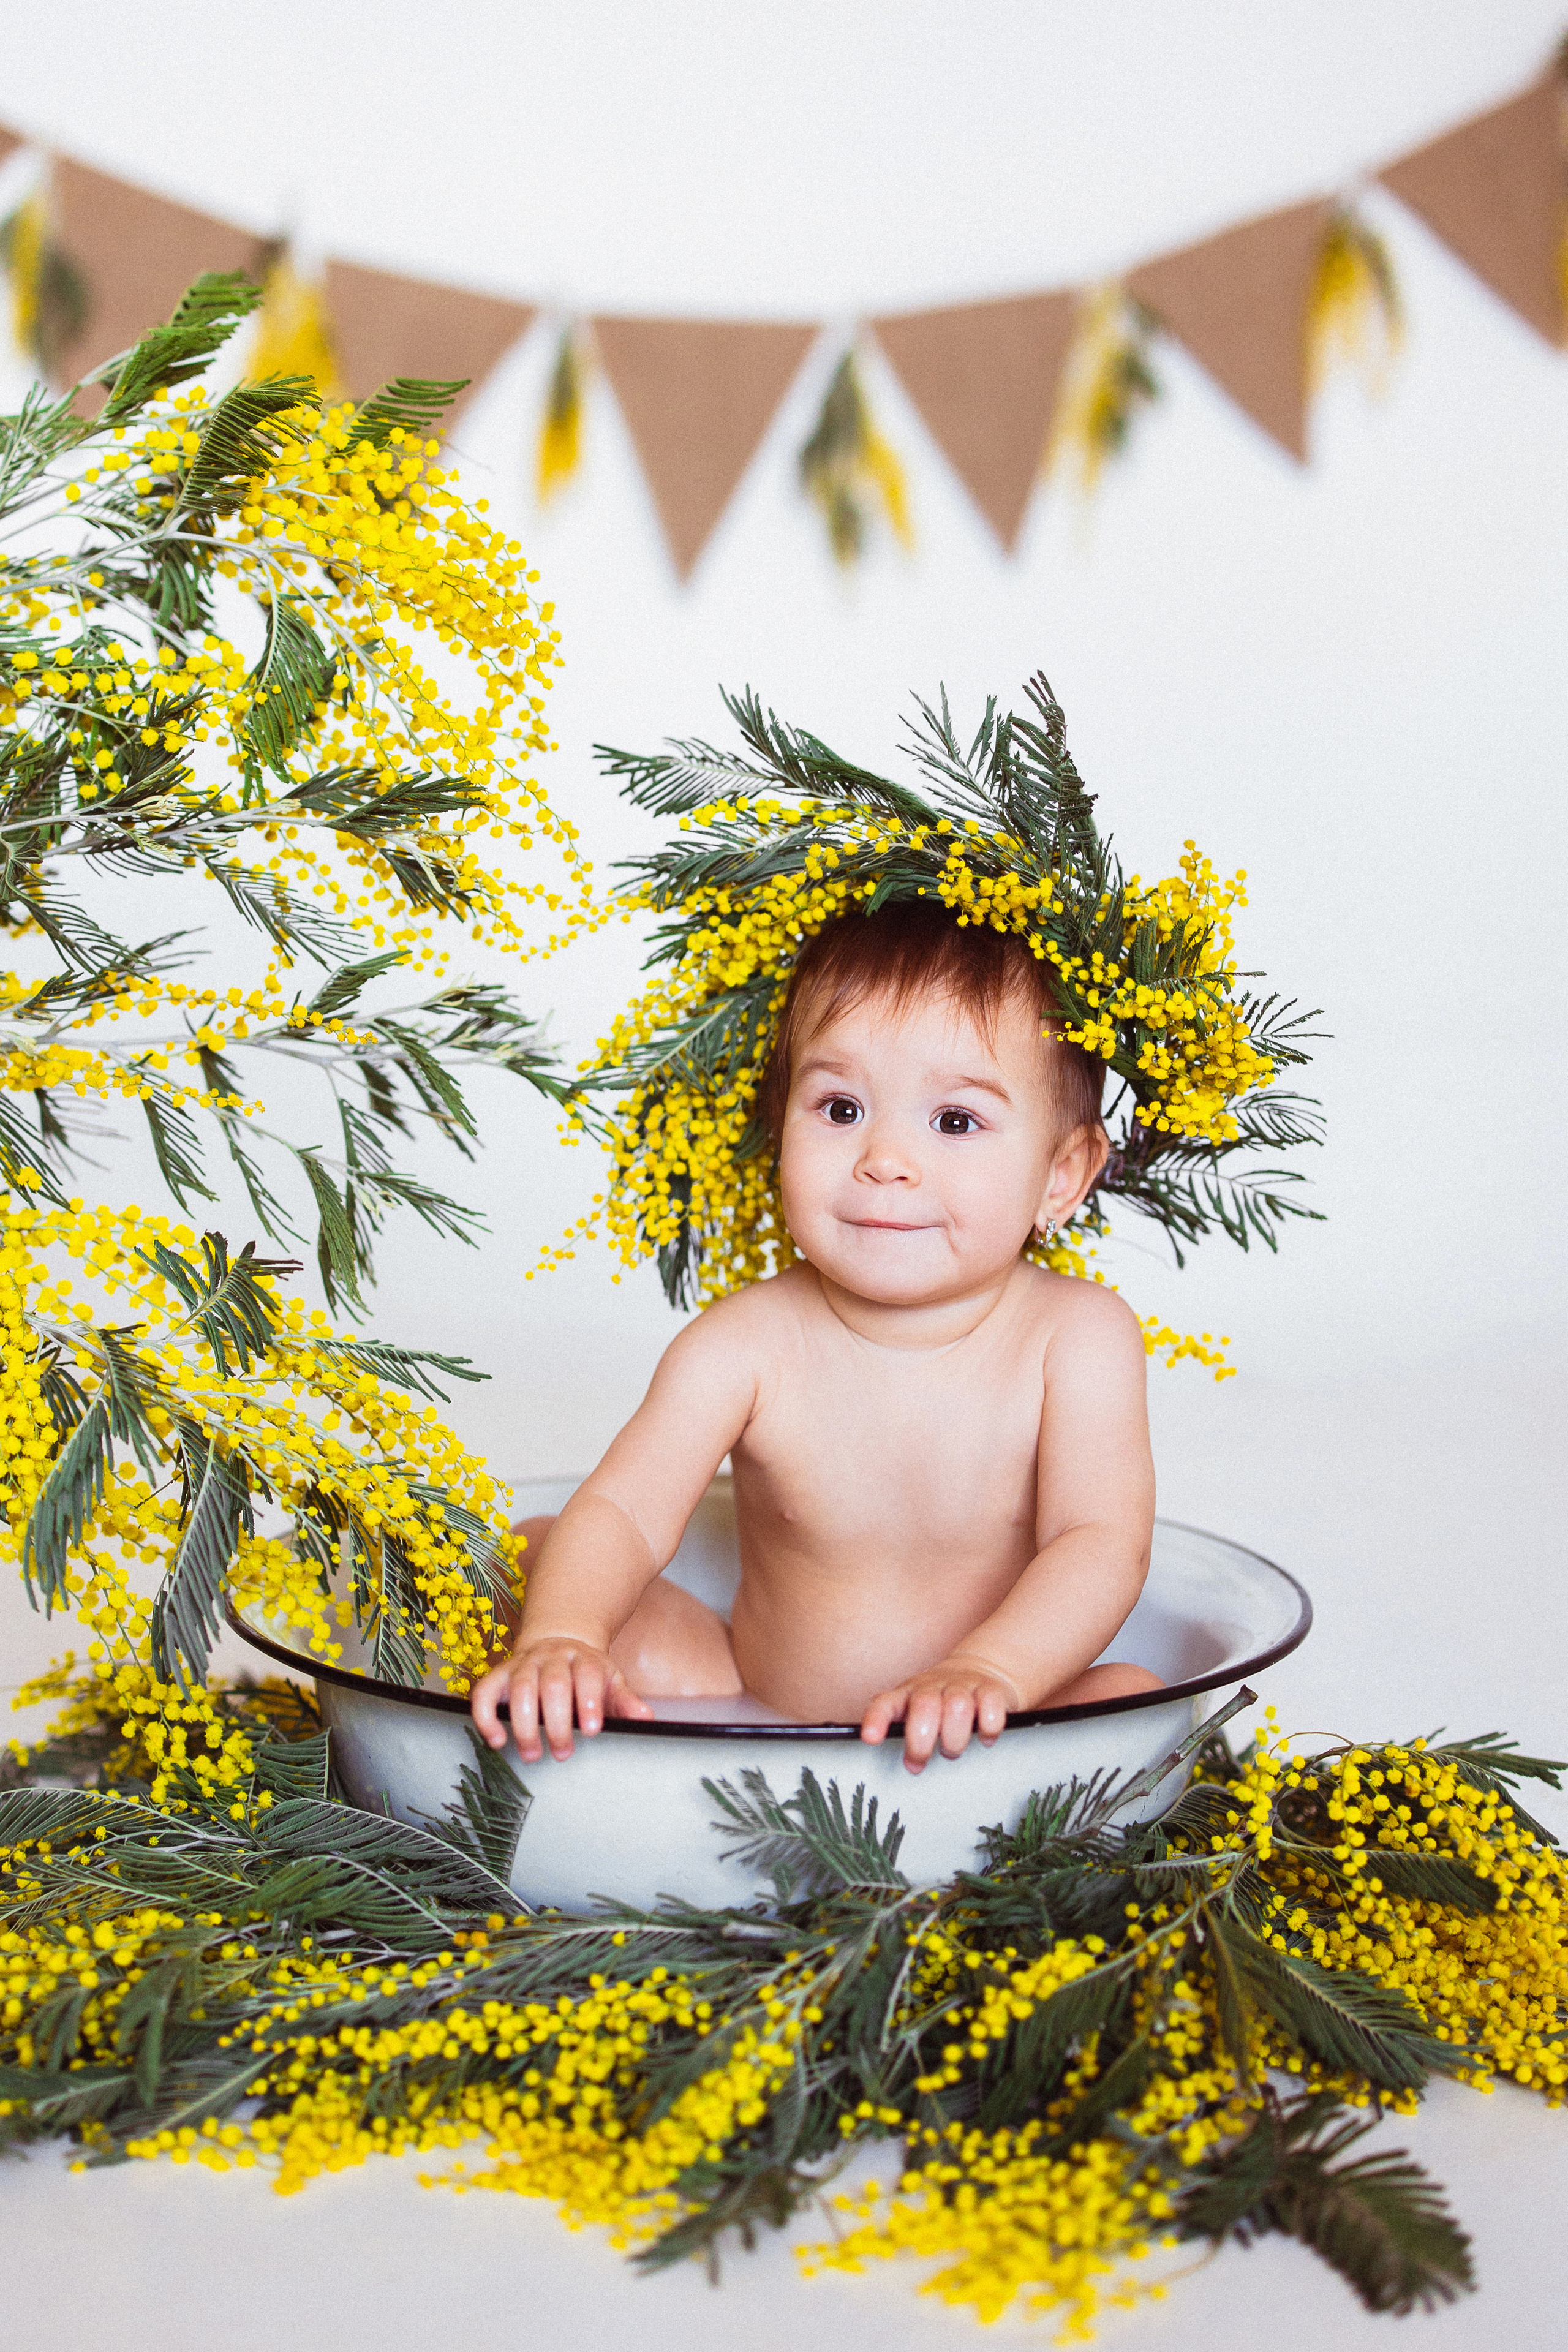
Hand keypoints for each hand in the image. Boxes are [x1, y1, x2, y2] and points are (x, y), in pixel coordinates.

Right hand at [470, 1637, 652, 1761]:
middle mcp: (553, 1657)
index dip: (589, 1701)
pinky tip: (496, 1740)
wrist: (559, 1645)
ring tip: (532, 1754)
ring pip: (520, 1689)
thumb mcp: (610, 1682)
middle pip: (553, 1684)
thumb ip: (625, 1702)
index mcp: (585, 1658)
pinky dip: (485, 1716)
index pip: (588, 1674)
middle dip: (557, 1722)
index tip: (592, 1730)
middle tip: (563, 1753)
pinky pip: (484, 1692)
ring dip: (524, 1725)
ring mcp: (524, 1664)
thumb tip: (644, 1719)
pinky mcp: (499, 1674)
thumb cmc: (587, 1674)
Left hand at [860, 1654, 1021, 1772]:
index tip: (870, 1739)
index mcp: (908, 1694)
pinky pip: (990, 1704)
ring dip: (954, 1738)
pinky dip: (988, 1727)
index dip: (877, 1719)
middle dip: (921, 1740)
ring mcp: (963, 1685)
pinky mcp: (991, 1689)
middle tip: (919, 1762)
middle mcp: (934, 1686)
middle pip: (925, 1705)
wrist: (981, 1668)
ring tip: (952, 1750)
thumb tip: (900, 1768)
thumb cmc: (941, 1702)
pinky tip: (984, 1738)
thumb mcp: (916, 1712)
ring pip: (958, 1706)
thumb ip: (904, 1735)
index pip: (886, 1702)